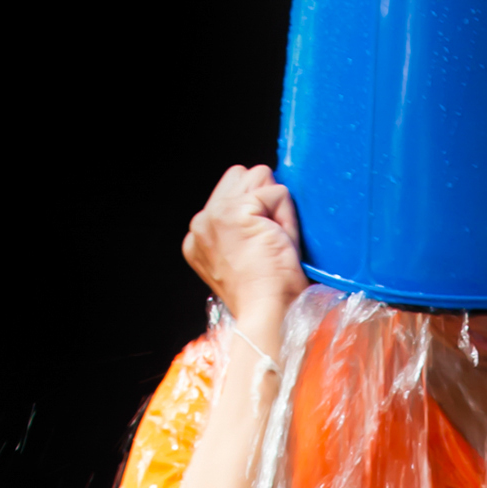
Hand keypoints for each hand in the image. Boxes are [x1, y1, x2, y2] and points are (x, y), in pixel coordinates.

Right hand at [181, 166, 304, 324]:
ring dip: (275, 205)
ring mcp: (214, 216)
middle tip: (271, 239)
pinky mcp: (234, 213)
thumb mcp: (247, 257)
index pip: (231, 193)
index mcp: (199, 237)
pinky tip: (279, 242)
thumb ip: (247, 225)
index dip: (257, 210)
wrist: (267, 312)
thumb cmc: (268, 294)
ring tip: (274, 241)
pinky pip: (278, 192)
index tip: (261, 245)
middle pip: (241, 175)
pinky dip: (287, 215)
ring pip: (258, 176)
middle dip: (264, 198)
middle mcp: (200, 223)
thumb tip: (270, 189)